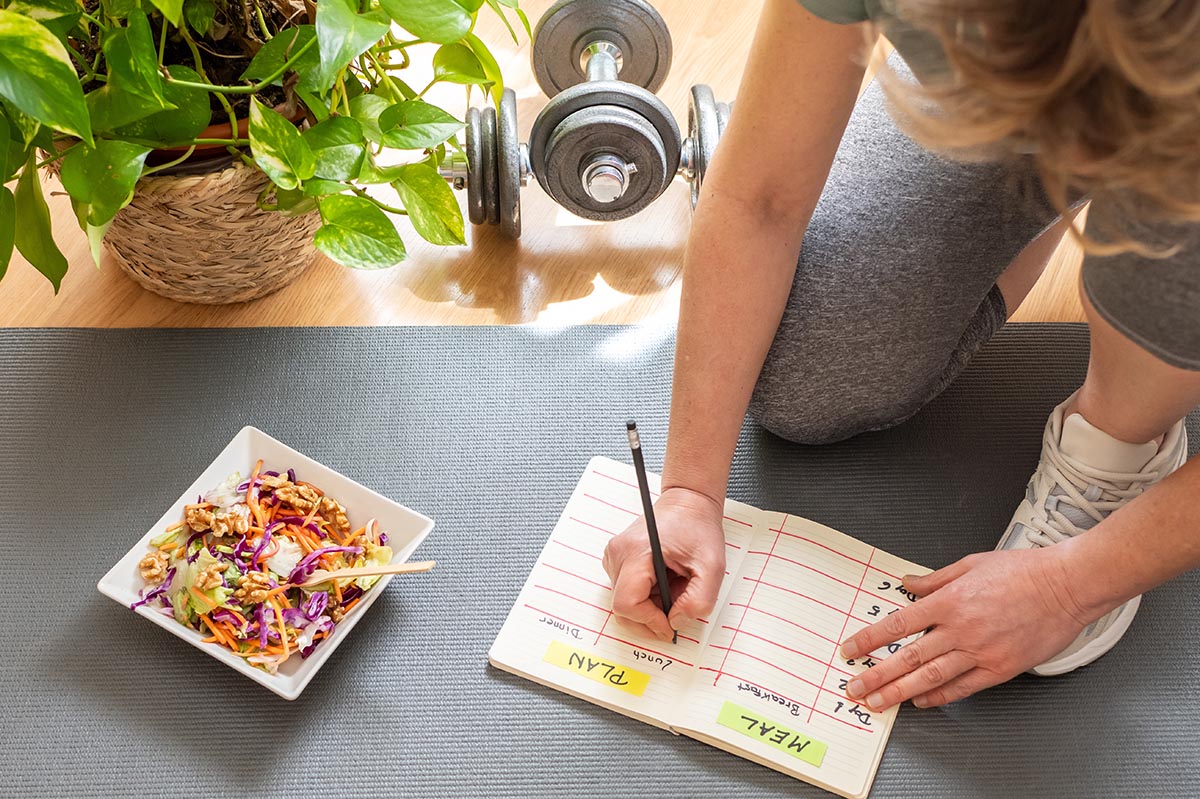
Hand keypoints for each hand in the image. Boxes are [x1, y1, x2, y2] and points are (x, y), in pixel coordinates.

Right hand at [601, 487, 726, 641]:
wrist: (688, 502)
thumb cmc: (697, 527)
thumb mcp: (712, 567)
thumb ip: (698, 601)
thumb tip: (676, 622)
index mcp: (636, 552)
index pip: (627, 604)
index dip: (649, 621)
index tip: (670, 624)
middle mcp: (618, 553)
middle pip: (622, 607)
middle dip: (650, 616)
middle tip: (676, 608)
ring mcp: (615, 555)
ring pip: (624, 601)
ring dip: (650, 605)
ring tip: (673, 587)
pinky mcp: (618, 559)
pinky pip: (626, 590)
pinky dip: (645, 595)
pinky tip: (664, 582)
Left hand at [839, 547, 1102, 708]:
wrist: (1067, 585)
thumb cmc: (1023, 571)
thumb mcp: (970, 563)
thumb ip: (935, 579)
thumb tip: (907, 584)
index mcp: (949, 601)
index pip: (897, 624)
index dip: (869, 639)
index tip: (850, 649)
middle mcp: (960, 630)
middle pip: (907, 658)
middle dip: (876, 675)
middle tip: (854, 688)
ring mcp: (981, 652)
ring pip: (931, 677)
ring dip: (899, 692)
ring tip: (878, 702)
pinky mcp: (1001, 668)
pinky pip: (963, 688)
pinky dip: (940, 697)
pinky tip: (921, 702)